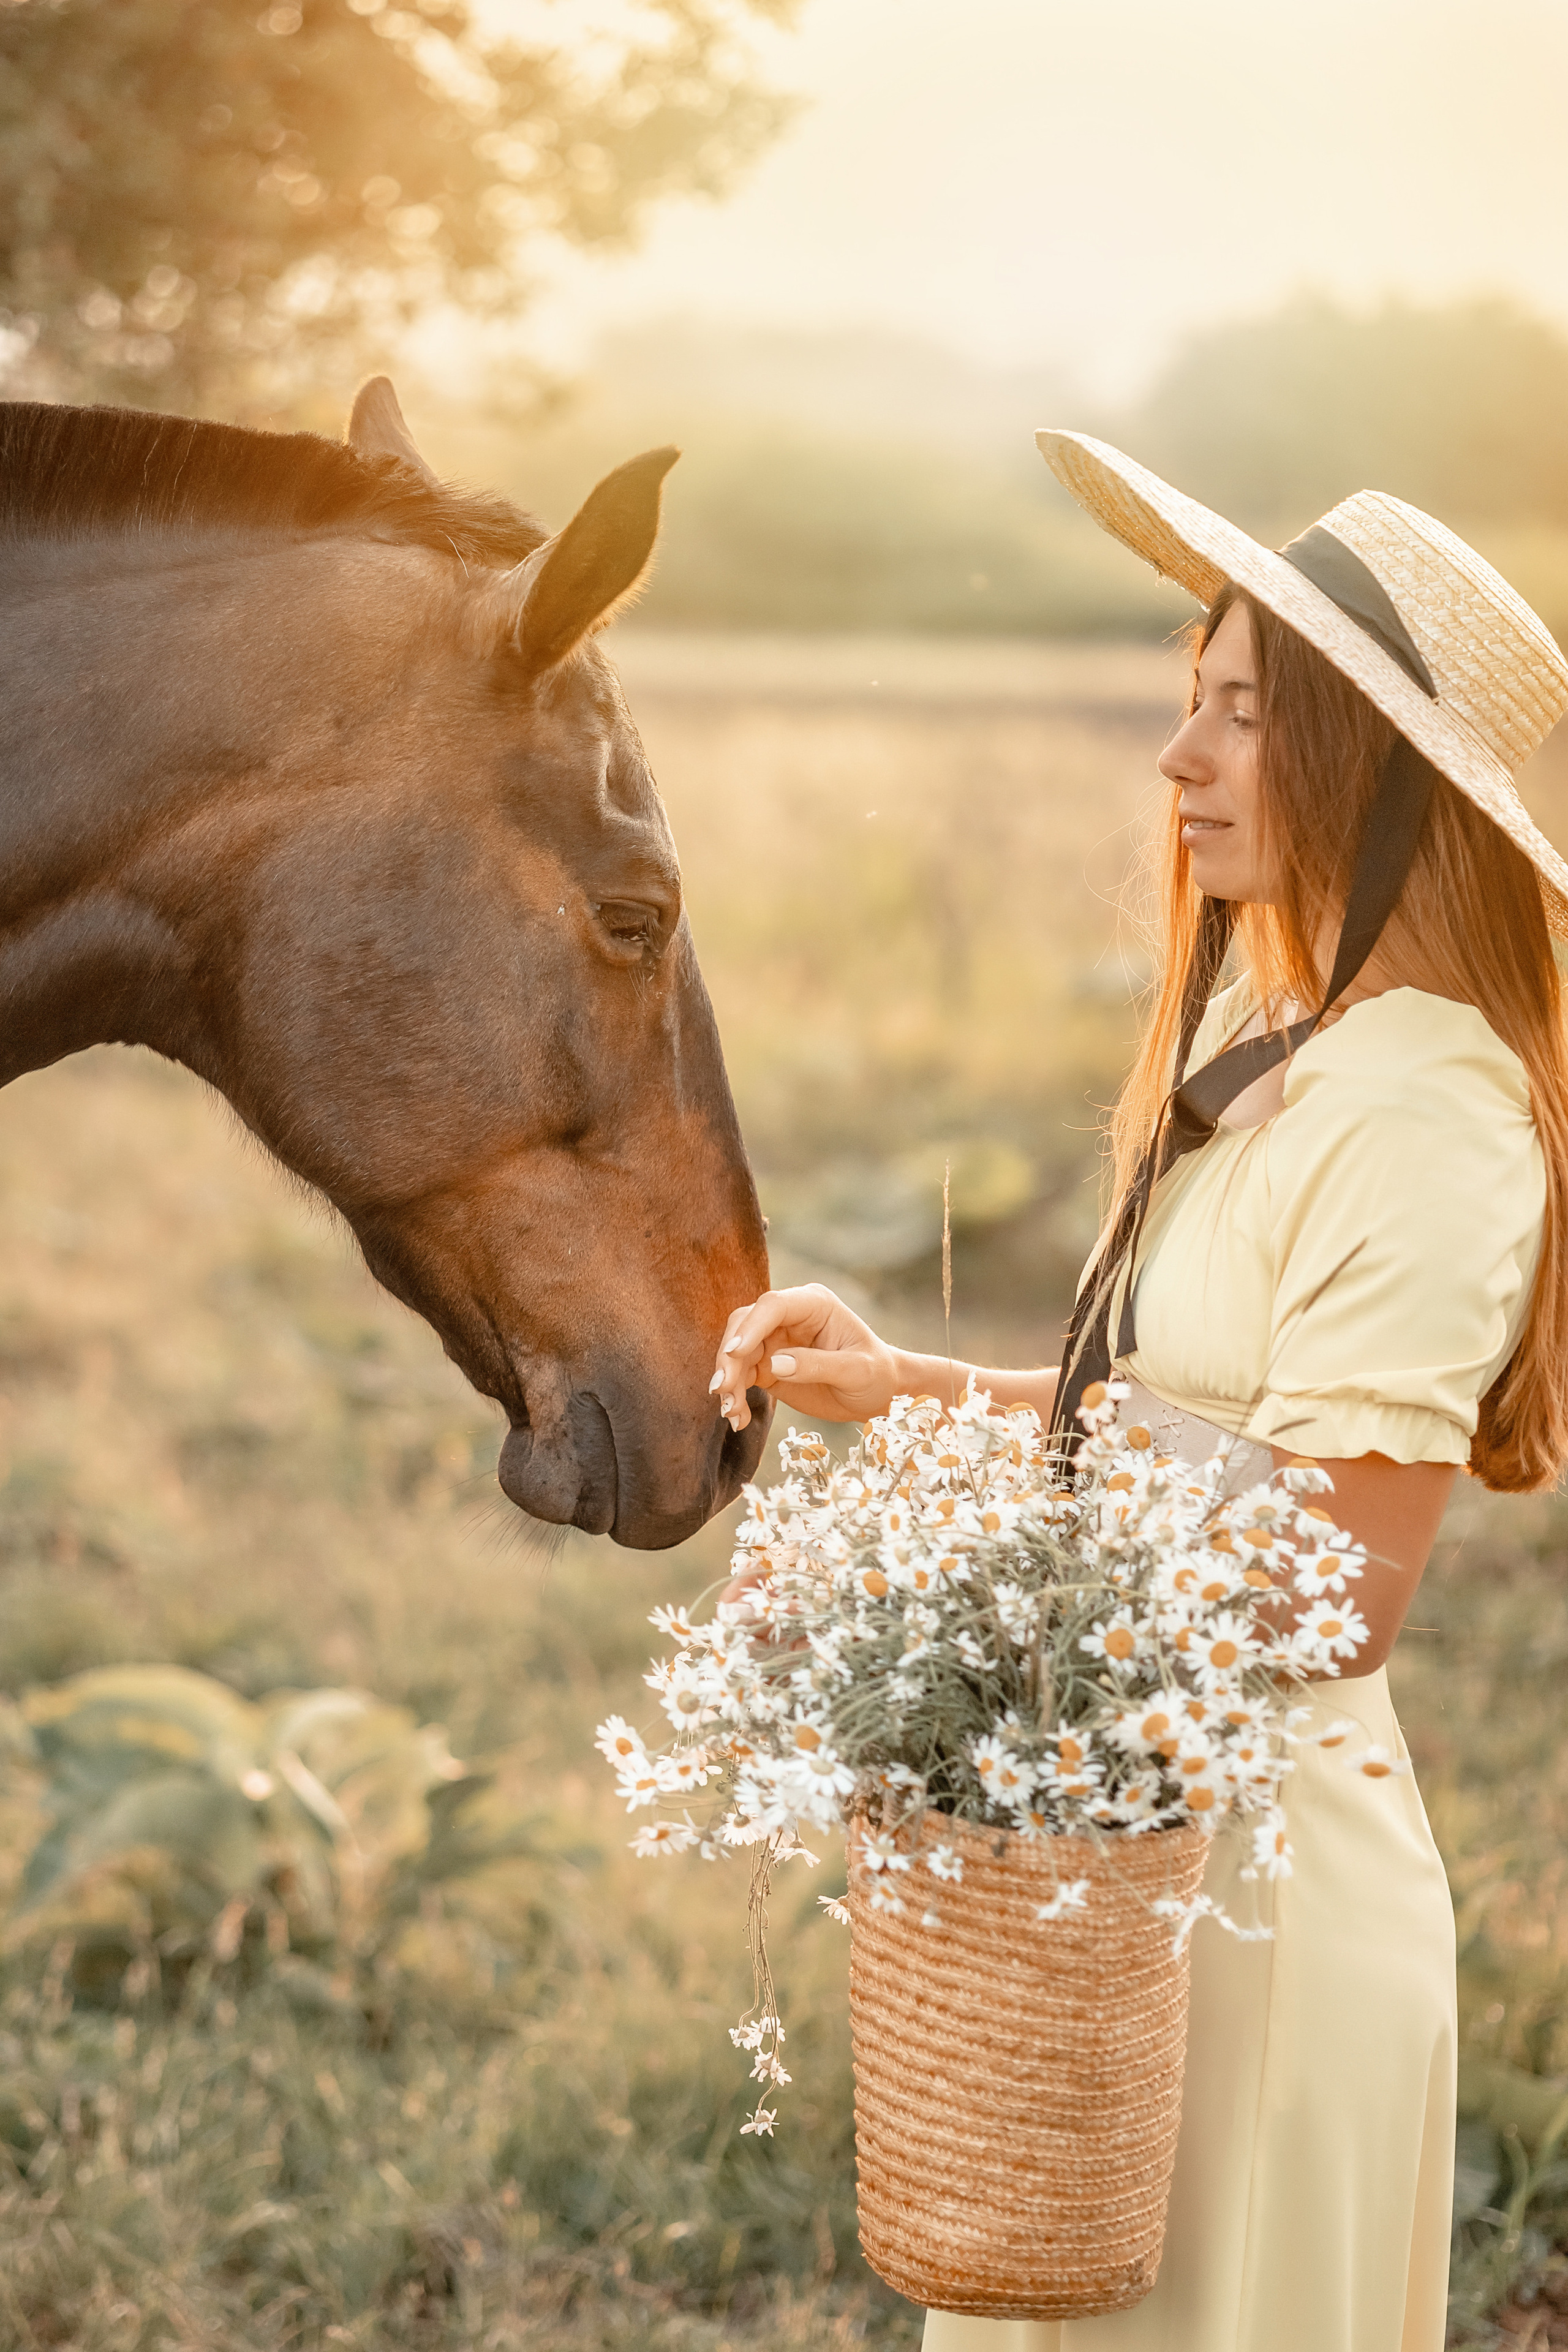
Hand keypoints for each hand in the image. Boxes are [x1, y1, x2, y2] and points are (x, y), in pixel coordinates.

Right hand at [711, 1284, 901, 1432]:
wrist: (878, 1395)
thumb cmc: (876, 1375)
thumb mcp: (857, 1371)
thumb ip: (818, 1365)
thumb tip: (775, 1363)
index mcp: (814, 1305)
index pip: (773, 1306)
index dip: (750, 1326)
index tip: (735, 1352)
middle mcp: (789, 1318)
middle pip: (744, 1325)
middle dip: (729, 1356)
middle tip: (723, 1389)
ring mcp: (775, 1341)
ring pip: (736, 1352)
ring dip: (728, 1380)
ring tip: (732, 1413)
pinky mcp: (768, 1366)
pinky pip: (741, 1375)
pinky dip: (734, 1396)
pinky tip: (739, 1418)